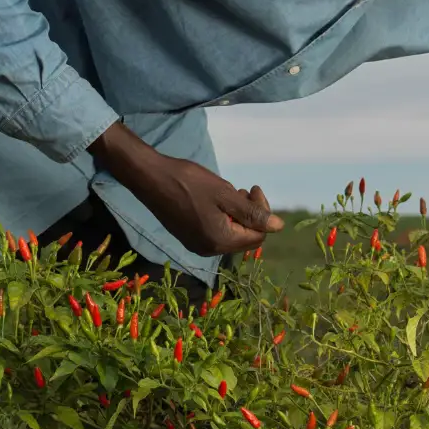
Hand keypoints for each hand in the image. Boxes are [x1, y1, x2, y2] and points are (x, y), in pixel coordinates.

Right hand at [89, 123, 283, 256]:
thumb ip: (253, 213)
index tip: (253, 189)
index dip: (263, 213)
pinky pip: (215, 231)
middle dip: (250, 214)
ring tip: (228, 192)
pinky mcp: (188, 237)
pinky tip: (214, 199)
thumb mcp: (225, 194)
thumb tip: (279, 227)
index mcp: (220, 241)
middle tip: (244, 189)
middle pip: (245, 237)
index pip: (257, 235)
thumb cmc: (188, 182)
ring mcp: (197, 245)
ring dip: (236, 214)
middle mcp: (209, 250)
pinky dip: (222, 216)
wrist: (149, 178)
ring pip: (230, 233)